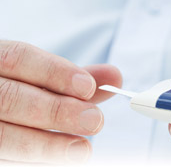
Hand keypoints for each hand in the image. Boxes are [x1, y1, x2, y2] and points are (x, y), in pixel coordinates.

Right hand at [0, 40, 121, 163]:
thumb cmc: (18, 85)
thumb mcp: (40, 77)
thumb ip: (73, 78)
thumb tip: (115, 77)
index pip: (19, 58)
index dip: (54, 72)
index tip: (89, 88)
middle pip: (11, 98)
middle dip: (56, 111)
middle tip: (95, 121)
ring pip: (1, 135)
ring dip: (45, 144)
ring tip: (81, 150)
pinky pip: (1, 158)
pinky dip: (31, 160)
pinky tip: (57, 160)